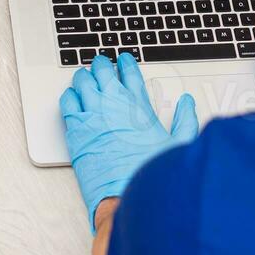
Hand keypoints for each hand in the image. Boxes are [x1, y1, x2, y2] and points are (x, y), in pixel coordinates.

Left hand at [59, 52, 197, 229]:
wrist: (124, 196)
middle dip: (101, 64)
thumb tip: (187, 103)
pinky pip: (67, 102)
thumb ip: (185, 119)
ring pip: (82, 82)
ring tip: (84, 76)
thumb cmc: (149, 173)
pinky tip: (72, 96)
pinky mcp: (76, 131)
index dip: (125, 62)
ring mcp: (93, 116)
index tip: (122, 59)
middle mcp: (114, 105)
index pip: (129, 72)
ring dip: (84, 76)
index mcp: (138, 105)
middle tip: (100, 64)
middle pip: (103, 71)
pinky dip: (69, 95)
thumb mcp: (178, 144)